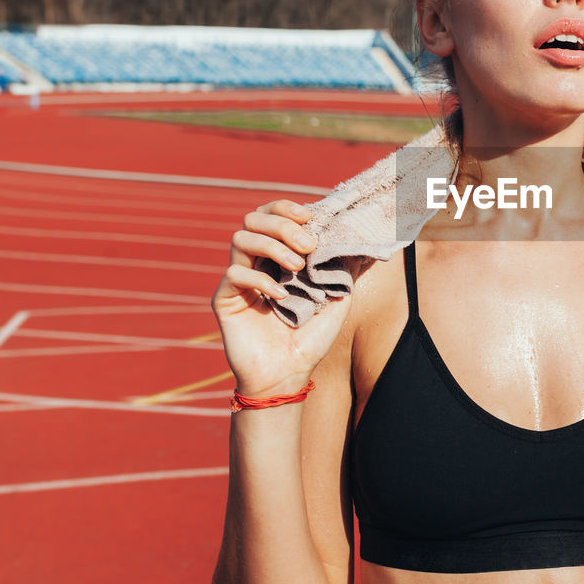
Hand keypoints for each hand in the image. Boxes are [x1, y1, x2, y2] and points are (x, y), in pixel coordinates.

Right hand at [211, 200, 349, 396]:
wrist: (289, 375)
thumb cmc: (310, 338)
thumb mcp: (337, 298)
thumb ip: (344, 267)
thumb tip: (359, 239)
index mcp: (276, 257)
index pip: (271, 216)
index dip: (286, 208)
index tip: (310, 216)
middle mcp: (254, 263)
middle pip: (252, 219)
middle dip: (281, 224)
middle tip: (307, 245)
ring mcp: (237, 280)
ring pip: (240, 239)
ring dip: (272, 246)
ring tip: (297, 267)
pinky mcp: (224, 300)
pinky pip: (234, 274)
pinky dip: (260, 280)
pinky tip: (282, 297)